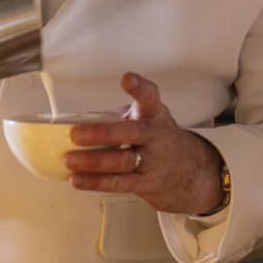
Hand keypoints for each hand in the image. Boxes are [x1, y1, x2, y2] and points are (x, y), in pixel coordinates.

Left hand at [66, 73, 225, 215]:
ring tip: (70, 159)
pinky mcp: (147, 183)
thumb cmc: (159, 140)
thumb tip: (80, 121)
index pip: (150, 97)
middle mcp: (155, 136)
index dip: (140, 87)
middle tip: (76, 134)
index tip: (128, 79)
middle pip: (131, 133)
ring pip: (121, 161)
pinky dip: (95, 182)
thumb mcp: (147, 120)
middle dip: (102, 133)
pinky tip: (77, 179)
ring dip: (92, 162)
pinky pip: (119, 183)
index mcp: (154, 114)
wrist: (192, 172)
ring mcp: (153, 161)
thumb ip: (120, 118)